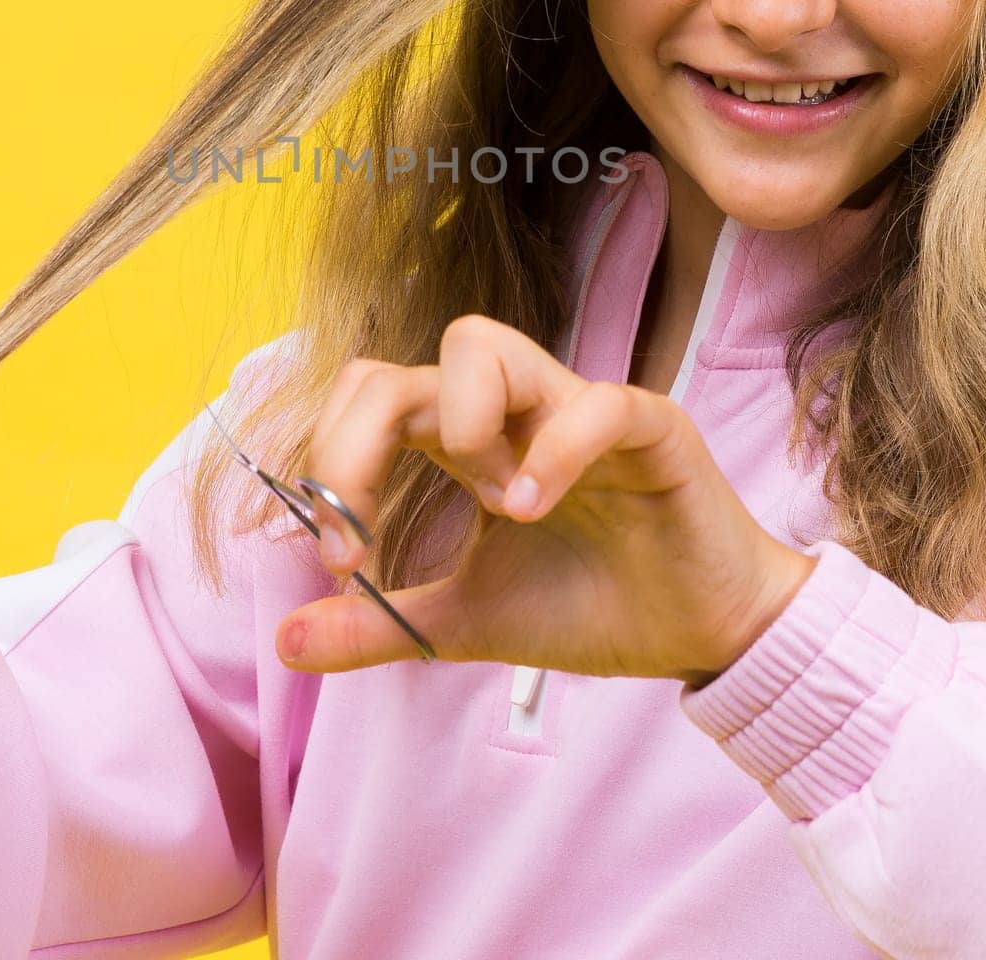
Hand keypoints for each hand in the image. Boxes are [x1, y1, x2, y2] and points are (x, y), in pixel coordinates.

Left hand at [273, 315, 817, 684]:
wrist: (701, 636)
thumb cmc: (591, 607)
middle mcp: (511, 410)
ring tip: (488, 503)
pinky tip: (534, 509)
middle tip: (356, 534)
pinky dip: (552, 451)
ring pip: (483, 343)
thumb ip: (382, 626)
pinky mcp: (646, 423)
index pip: (370, 398)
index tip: (334, 558)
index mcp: (466, 442)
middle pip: (405, 364)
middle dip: (356, 442)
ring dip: (459, 420)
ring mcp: (575, 407)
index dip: (333, 461)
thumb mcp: (465, 623)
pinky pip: (591, 403)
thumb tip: (284, 642)